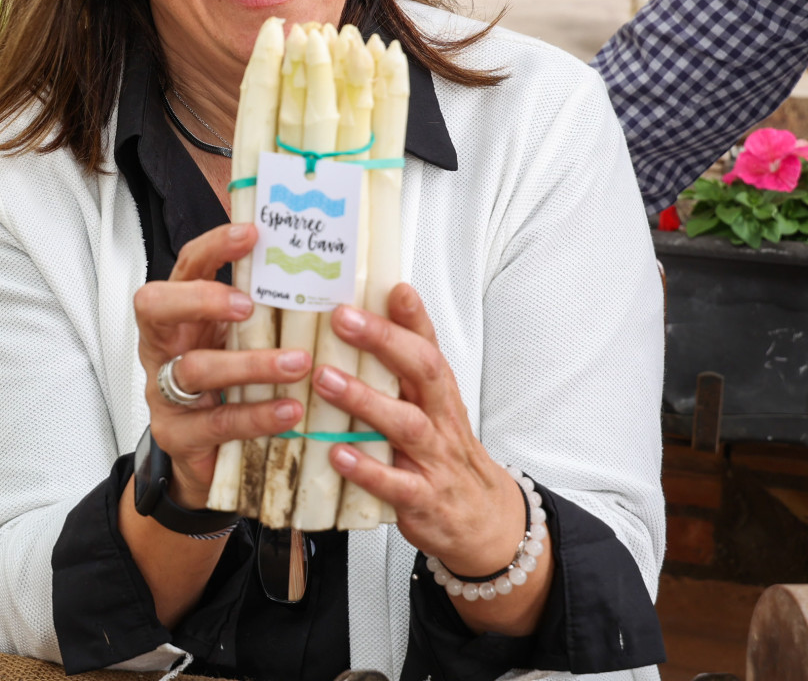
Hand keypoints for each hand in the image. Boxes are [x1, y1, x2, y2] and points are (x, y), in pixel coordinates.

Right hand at [134, 223, 312, 509]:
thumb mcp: (243, 344)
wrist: (209, 462)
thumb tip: (326, 270)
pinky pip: (216, 422)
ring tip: (298, 364)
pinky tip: (290, 410)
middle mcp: (164, 346)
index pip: (187, 266)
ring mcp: (164, 391)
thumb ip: (267, 313)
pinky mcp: (178, 434)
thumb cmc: (230, 390)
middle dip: (200, 298)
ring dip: (250, 363)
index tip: (253, 234)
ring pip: (194, 368)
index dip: (214, 247)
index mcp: (182, 314)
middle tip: (248, 304)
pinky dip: (256, 414)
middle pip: (155, 306)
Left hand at [308, 284, 526, 579]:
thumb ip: (398, 372)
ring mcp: (434, 458)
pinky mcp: (423, 500)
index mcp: (437, 392)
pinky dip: (366, 469)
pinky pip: (396, 484)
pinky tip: (336, 453)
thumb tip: (355, 321)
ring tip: (324, 379)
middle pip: (422, 370)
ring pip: (405, 423)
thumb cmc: (443, 454)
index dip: (413, 316)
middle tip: (341, 317)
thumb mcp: (428, 408)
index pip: (429, 344)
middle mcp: (440, 417)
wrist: (483, 522)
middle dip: (383, 341)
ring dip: (364, 399)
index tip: (393, 287)